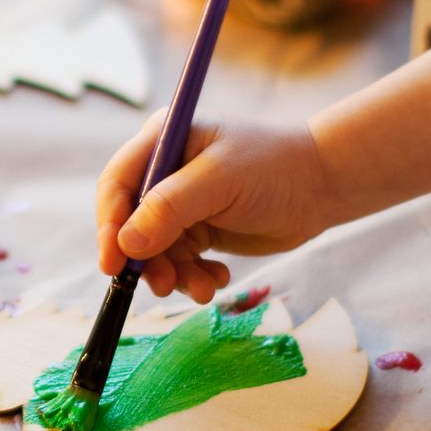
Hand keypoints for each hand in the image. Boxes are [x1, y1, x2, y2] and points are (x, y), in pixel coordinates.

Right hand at [95, 116, 331, 301]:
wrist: (321, 186)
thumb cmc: (273, 168)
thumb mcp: (220, 181)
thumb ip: (170, 208)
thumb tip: (126, 245)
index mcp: (162, 142)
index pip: (117, 185)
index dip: (109, 225)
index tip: (113, 264)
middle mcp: (164, 172)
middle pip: (130, 224)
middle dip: (146, 259)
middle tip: (163, 285)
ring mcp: (180, 203)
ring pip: (155, 251)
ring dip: (174, 275)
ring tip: (203, 289)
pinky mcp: (198, 229)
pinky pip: (179, 262)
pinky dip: (194, 276)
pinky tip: (218, 278)